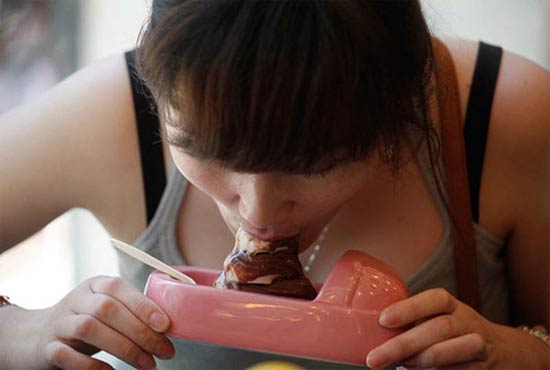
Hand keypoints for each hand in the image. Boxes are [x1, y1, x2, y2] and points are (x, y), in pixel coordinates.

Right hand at [10, 276, 174, 368]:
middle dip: (140, 331)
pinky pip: (66, 355)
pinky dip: (91, 365)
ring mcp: (60, 322)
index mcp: (96, 284)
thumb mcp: (109, 309)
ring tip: (147, 364)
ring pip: (89, 328)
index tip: (165, 325)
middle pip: (107, 309)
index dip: (143, 305)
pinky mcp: (47, 347)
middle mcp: (77, 299)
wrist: (37, 336)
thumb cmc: (89, 321)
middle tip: (164, 351)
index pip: (119, 288)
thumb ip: (133, 311)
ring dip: (123, 347)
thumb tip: (169, 326)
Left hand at [366, 288, 549, 368]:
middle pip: (439, 328)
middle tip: (374, 358)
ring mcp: (478, 346)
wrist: (502, 351)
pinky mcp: (482, 369)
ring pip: (454, 351)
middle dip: (405, 343)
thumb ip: (412, 321)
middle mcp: (467, 321)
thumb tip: (367, 330)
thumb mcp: (437, 318)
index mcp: (451, 305)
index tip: (383, 320)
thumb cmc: (452, 331)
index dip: (409, 308)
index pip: (434, 299)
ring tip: (400, 366)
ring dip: (424, 359)